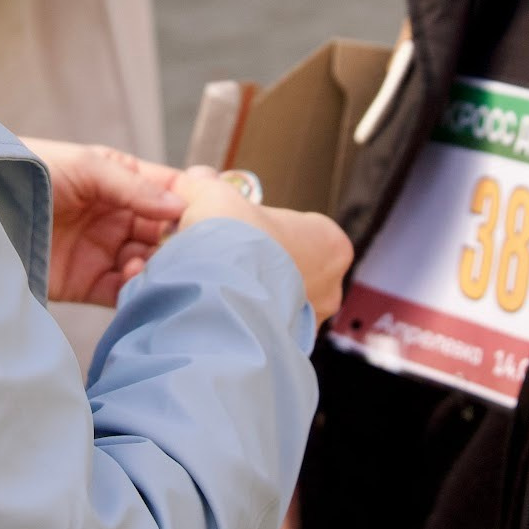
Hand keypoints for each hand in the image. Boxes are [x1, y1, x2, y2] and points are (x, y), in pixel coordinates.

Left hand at [24, 138, 183, 306]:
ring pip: (147, 264)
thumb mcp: (86, 166)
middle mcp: (116, 217)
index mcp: (121, 181)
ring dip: (157, 268)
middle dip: (178, 243)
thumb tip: (179, 206)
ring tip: (150, 265)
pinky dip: (135, 291)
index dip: (191, 204)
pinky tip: (137, 282)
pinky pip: (120, 291)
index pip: (167, 193)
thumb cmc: (31, 168)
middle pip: (163, 234)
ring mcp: (102, 250)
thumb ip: (133, 187)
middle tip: (190, 250)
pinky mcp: (84, 282)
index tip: (213, 216)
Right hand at [173, 167, 352, 324]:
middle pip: (293, 266)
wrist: (218, 295)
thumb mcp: (216, 197)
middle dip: (263, 264)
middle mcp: (332, 284)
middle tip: (230, 258)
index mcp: (330, 242)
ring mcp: (312, 319)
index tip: (242, 230)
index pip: (302, 228)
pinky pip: (268, 328)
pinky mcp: (289, 346)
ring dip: (255, 294)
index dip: (265, 227)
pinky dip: (249, 320)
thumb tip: (196, 181)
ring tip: (221, 286)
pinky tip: (224, 310)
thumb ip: (207, 187)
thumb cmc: (233, 245)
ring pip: (282, 300)